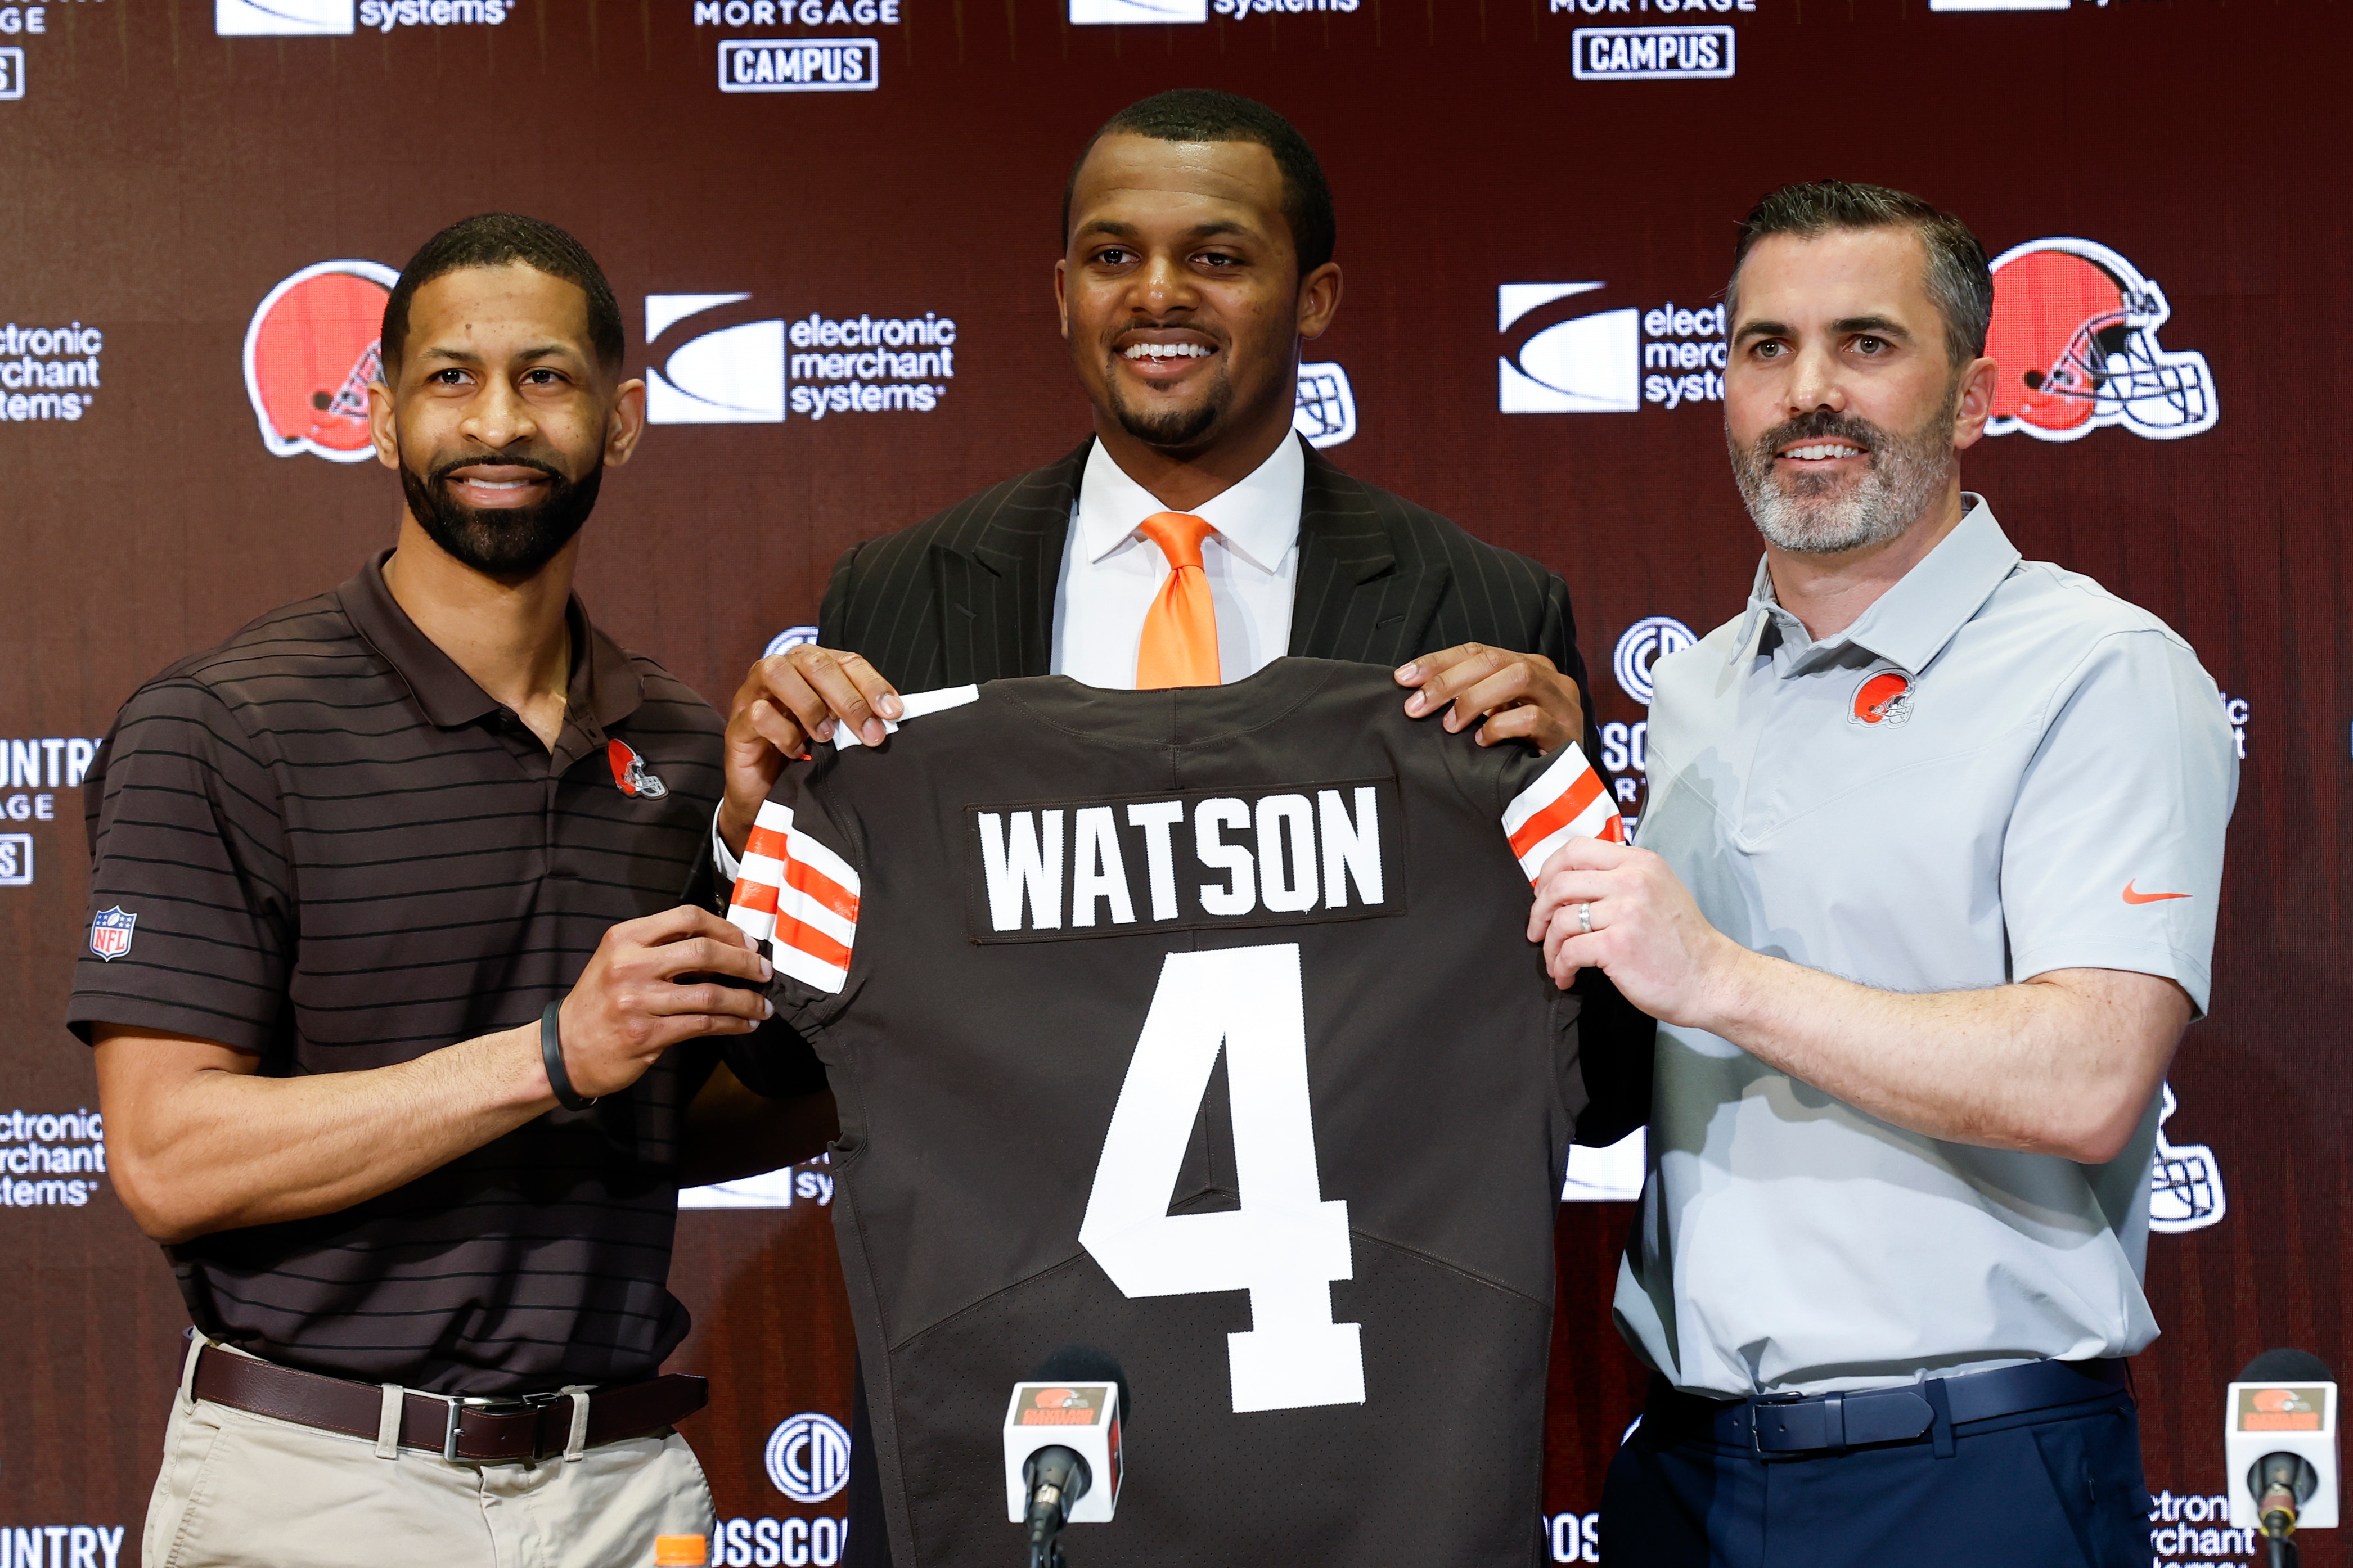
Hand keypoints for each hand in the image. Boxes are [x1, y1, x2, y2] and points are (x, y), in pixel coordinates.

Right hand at [555, 907, 774, 1098]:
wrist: (563, 1049)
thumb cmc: (599, 1003)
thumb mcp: (618, 960)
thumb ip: (660, 948)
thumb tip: (722, 948)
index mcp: (625, 938)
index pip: (687, 917)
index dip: (725, 928)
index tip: (747, 942)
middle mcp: (630, 965)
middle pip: (704, 951)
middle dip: (744, 962)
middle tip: (764, 972)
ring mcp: (637, 1000)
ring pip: (709, 993)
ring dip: (745, 1000)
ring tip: (763, 1006)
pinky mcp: (646, 1034)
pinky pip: (702, 1024)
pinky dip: (731, 1024)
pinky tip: (744, 1024)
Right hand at [720, 645, 901, 852]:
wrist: (766, 794)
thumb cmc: (805, 754)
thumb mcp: (838, 731)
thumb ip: (858, 716)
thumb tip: (891, 714)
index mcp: (811, 666)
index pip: (846, 661)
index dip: (872, 684)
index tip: (893, 712)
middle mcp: (781, 670)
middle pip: (815, 663)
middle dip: (848, 698)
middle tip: (870, 732)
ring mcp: (753, 693)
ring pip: (778, 673)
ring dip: (810, 705)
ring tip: (827, 736)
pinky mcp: (737, 723)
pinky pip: (758, 713)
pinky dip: (782, 732)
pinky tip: (797, 750)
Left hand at [1396, 644, 1583, 752]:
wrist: (1564, 791)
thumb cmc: (1519, 751)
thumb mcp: (1490, 718)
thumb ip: (1466, 699)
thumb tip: (1414, 692)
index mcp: (1527, 666)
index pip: (1478, 651)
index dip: (1437, 661)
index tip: (1403, 678)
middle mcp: (1547, 678)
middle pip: (1494, 660)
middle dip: (1448, 680)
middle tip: (1416, 707)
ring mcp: (1562, 704)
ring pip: (1519, 676)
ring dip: (1475, 698)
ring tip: (1450, 725)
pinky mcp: (1567, 735)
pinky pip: (1533, 718)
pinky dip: (1501, 726)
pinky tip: (1482, 742)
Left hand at [1526, 836, 1742, 1026]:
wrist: (1712, 979)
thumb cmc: (1683, 943)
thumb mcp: (1658, 891)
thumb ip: (1620, 879)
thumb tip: (1570, 885)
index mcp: (1640, 862)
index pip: (1577, 849)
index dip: (1550, 871)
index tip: (1544, 893)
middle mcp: (1633, 880)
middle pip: (1560, 883)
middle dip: (1540, 911)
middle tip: (1538, 930)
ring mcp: (1626, 912)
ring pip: (1561, 920)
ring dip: (1549, 946)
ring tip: (1556, 962)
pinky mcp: (1618, 946)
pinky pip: (1569, 951)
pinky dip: (1560, 966)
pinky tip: (1567, 975)